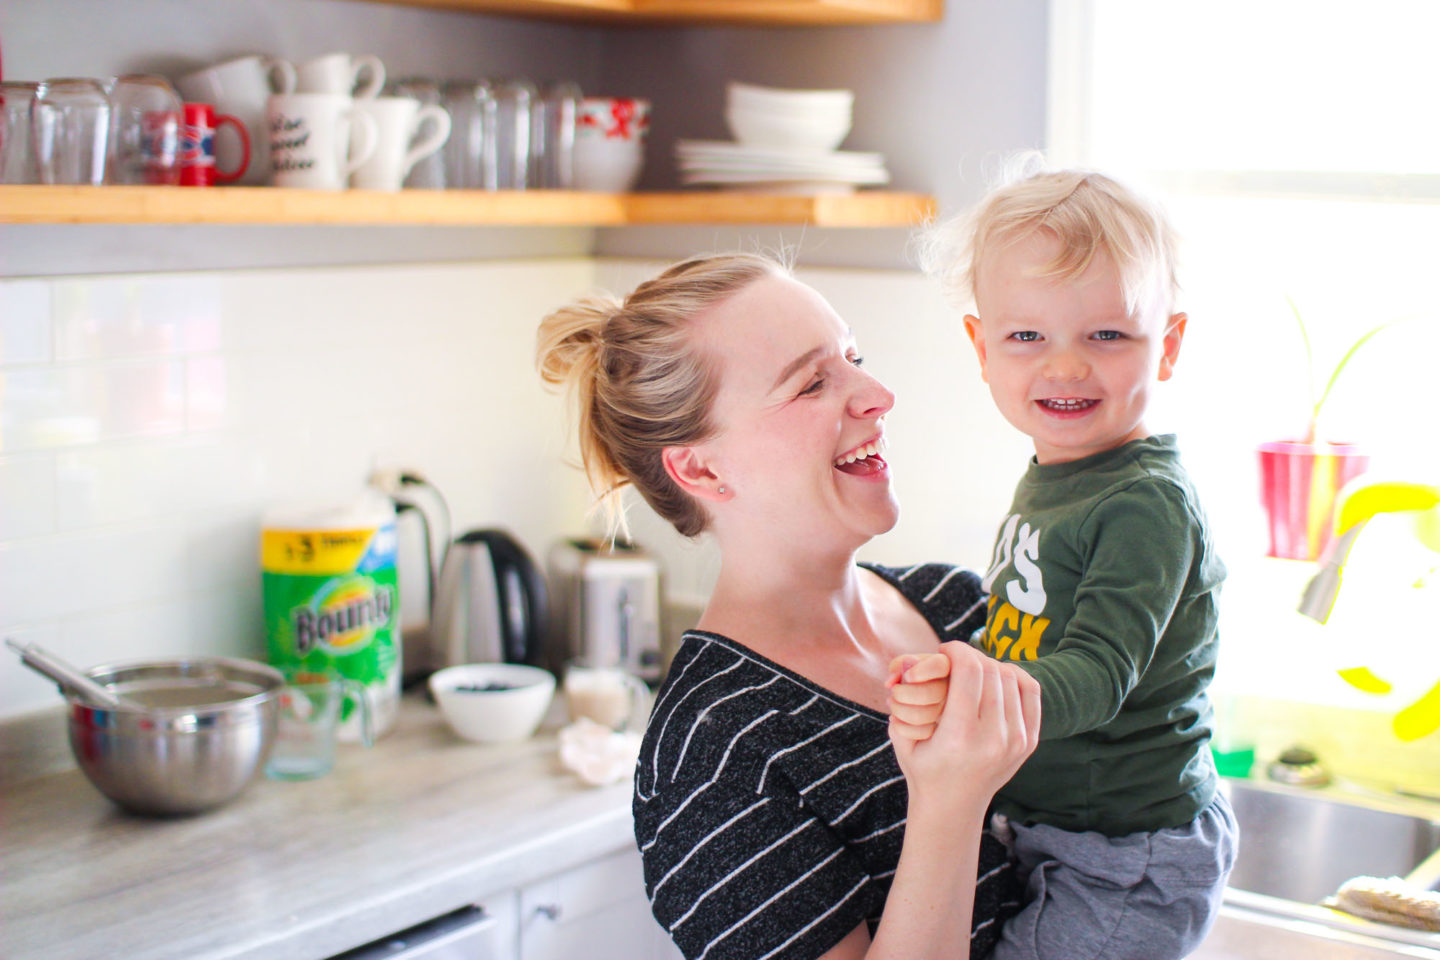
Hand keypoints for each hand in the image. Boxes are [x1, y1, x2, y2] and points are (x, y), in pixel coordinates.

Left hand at [886, 652, 949, 742]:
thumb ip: (897, 668)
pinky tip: (896, 721)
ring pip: (929, 714)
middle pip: (933, 693)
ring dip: (901, 711)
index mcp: (943, 666)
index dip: (924, 671)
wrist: (911, 702)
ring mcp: (950, 710)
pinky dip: (904, 728)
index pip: (940, 665)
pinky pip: (925, 732)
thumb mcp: (899, 668)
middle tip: (893, 693)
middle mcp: (952, 688)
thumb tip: (893, 681)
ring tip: (892, 704)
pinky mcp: (942, 731)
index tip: (907, 676)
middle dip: (904, 694)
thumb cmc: (905, 678)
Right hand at [890, 641, 1040, 801]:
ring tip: (973, 671)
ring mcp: (1016, 740)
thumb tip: (910, 660)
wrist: (953, 806)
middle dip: (970, 655)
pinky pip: (1030, 690)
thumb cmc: (922, 767)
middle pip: (990, 670)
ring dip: (990, 665)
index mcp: (960, 736)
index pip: (969, 671)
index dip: (956, 650)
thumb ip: (903, 697)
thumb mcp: (901, 735)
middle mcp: (993, 738)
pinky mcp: (1028, 740)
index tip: (944, 650)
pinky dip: (1013, 676)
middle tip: (956, 659)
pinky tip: (996, 679)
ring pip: (1011, 676)